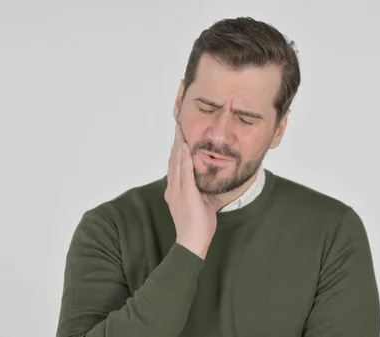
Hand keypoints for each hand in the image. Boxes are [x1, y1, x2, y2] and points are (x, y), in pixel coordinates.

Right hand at [164, 123, 216, 259]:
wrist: (192, 242)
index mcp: (175, 191)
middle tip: (178, 127)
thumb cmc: (198, 228)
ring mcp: (177, 190)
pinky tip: (186, 146)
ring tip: (181, 130)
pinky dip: (185, 157)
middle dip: (176, 142)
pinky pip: (185, 171)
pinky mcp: (185, 193)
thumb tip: (206, 183)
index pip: (175, 166)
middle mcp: (173, 189)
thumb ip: (200, 192)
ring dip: (179, 145)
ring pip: (177, 162)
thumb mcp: (200, 204)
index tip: (180, 137)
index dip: (177, 150)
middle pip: (173, 160)